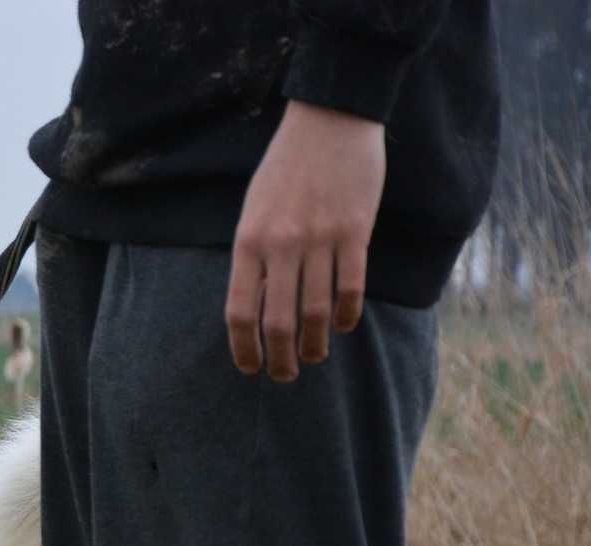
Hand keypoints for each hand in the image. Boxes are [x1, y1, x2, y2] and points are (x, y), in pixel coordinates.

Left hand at [226, 100, 386, 380]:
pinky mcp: (355, 230)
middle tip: (284, 375)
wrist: (330, 119)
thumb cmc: (286, 167)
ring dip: (314, 344)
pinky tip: (341, 326)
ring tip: (313, 358)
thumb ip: (253, 255)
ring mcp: (320, 239)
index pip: (239, 311)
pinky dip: (345, 314)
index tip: (249, 367)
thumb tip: (255, 303)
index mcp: (248, 242)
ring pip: (316, 311)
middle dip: (280, 358)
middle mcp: (281, 245)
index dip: (244, 347)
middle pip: (278, 321)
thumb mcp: (254, 209)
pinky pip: (350, 286)